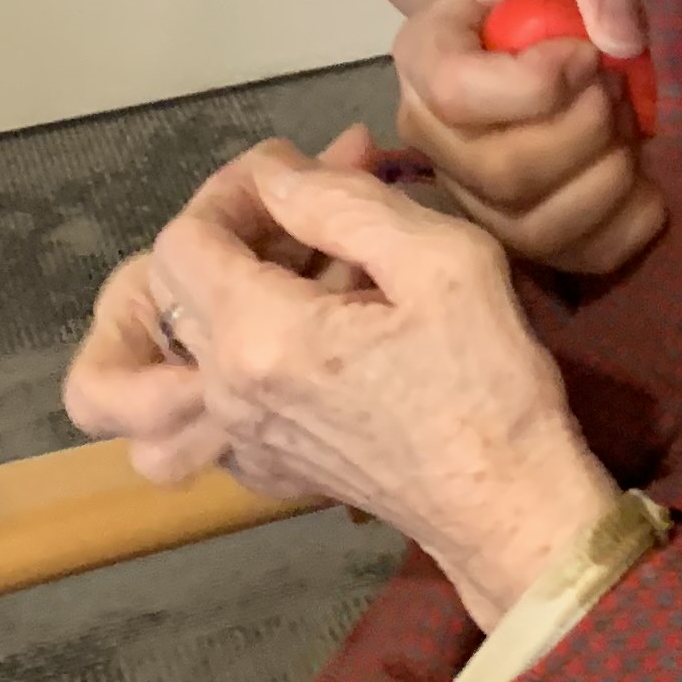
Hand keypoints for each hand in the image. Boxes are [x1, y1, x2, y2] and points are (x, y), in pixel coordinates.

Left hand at [120, 135, 615, 629]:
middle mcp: (224, 392)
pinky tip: (319, 321)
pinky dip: (242, 341)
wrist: (508, 507)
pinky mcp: (262, 464)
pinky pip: (211, 389)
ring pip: (191, 335)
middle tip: (315, 202)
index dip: (232, 190)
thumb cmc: (488, 382)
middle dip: (236, 228)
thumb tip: (275, 177)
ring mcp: (237, 436)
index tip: (299, 173)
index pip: (183, 238)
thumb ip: (343, 202)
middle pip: (173, 284)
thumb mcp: (442, 260)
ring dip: (237, 281)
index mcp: (258, 336)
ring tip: (318, 257)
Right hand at [397, 0, 663, 274]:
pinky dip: (626, 227)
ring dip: (607, 180)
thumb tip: (620, 37)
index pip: (456, 92)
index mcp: (424, 54)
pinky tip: (647, 181)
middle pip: (502, 171)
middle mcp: (430, 135)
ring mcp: (471, 195)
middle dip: (585, 132)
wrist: (553, 26)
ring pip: (534, 227)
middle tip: (616, 87)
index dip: (535, 83)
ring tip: (629, 127)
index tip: (587, 54)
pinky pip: (572, 260)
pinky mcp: (518, 233)